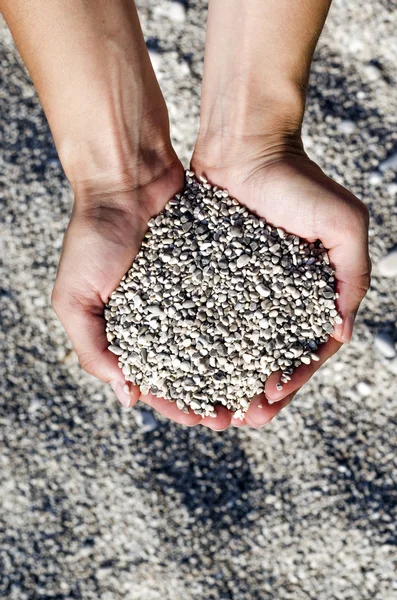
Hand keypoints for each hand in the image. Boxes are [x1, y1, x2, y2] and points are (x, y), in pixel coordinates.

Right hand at [51, 160, 234, 429]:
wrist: (126, 179)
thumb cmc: (93, 237)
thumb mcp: (73, 298)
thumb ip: (91, 349)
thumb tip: (126, 396)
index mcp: (129, 332)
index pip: (156, 381)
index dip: (178, 405)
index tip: (205, 422)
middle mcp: (164, 318)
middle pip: (194, 369)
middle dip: (215, 395)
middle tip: (241, 415)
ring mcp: (190, 296)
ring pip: (219, 342)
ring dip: (237, 369)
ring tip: (260, 389)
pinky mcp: (213, 271)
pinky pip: (234, 304)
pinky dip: (249, 326)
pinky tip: (269, 343)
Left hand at [192, 135, 370, 428]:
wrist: (245, 146)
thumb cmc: (298, 181)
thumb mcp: (345, 224)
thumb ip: (353, 275)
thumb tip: (341, 331)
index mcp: (311, 293)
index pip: (306, 350)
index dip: (293, 380)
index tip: (271, 401)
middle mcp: (277, 297)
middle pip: (269, 357)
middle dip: (256, 392)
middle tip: (237, 419)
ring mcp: (244, 289)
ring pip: (236, 346)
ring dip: (227, 379)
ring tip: (211, 408)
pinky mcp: (212, 277)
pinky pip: (205, 319)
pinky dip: (200, 347)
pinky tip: (188, 369)